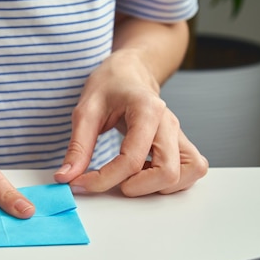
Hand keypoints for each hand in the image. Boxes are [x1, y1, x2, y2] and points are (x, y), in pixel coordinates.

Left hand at [54, 51, 207, 194]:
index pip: (131, 159)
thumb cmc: (110, 86)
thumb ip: (77, 146)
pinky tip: (146, 175)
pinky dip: (173, 182)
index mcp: (146, 110)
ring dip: (158, 187)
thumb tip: (66, 177)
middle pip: (167, 172)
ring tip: (130, 178)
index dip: (104, 178)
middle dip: (135, 187)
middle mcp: (169, 124)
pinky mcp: (181, 144)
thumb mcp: (85, 110)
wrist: (130, 72)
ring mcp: (179, 135)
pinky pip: (193, 170)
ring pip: (188, 173)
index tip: (81, 182)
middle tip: (109, 181)